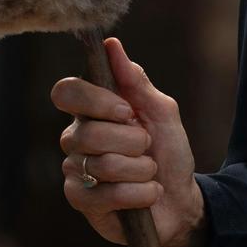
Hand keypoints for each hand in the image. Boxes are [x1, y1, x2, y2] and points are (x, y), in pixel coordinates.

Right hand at [51, 36, 205, 246]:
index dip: (94, 101)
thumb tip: (112, 46)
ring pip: (102, 164)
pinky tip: (147, 194)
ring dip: (141, 169)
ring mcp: (75, 169)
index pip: (66, 92)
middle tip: (147, 147)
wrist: (180, 199)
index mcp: (92, 110)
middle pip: (87, 132)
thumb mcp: (161, 112)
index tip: (126, 111)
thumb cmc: (168, 151)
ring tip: (149, 172)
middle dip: (132, 142)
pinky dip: (138, 194)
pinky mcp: (80, 201)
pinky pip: (105, 194)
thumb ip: (136, 82)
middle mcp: (76, 137)